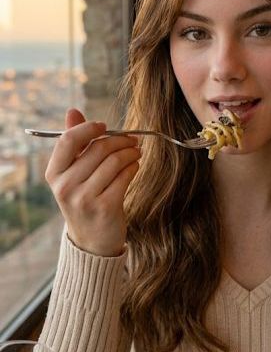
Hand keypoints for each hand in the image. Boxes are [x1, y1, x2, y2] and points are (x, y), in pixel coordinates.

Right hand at [45, 108, 140, 255]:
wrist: (91, 240)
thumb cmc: (84, 200)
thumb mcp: (73, 174)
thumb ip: (74, 143)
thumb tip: (73, 111)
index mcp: (54, 174)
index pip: (68, 140)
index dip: (89, 128)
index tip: (104, 126)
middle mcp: (65, 186)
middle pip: (97, 149)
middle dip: (119, 140)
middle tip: (132, 140)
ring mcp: (84, 198)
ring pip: (114, 162)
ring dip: (130, 153)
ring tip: (136, 152)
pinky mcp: (105, 207)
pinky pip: (124, 177)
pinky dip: (133, 168)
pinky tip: (135, 166)